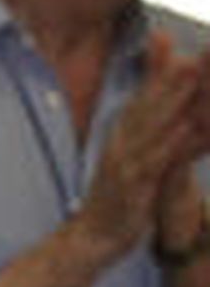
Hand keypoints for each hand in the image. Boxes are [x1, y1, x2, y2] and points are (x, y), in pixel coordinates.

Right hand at [80, 31, 205, 259]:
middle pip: (149, 103)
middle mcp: (121, 144)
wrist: (92, 237)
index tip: (185, 49)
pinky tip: (184, 128)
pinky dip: (169, 143)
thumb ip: (150, 135)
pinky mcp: (131, 187)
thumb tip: (174, 116)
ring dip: (172, 98)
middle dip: (172, 75)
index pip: (145, 98)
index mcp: (123, 136)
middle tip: (194, 51)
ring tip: (191, 73)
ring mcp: (125, 164)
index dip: (165, 72)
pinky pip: (154, 162)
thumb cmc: (118, 199)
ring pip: (152, 125)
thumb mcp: (135, 163)